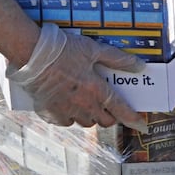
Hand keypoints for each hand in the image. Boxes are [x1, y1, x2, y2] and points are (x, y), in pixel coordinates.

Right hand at [6, 23, 147, 130]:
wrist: (33, 56)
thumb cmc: (64, 50)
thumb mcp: (93, 49)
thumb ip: (117, 59)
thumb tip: (139, 66)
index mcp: (97, 90)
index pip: (121, 109)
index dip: (133, 118)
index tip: (142, 124)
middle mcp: (84, 105)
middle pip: (104, 121)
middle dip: (110, 116)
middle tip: (108, 105)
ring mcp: (67, 112)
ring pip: (86, 123)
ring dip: (90, 115)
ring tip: (86, 101)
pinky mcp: (51, 115)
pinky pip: (66, 122)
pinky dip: (70, 116)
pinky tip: (67, 104)